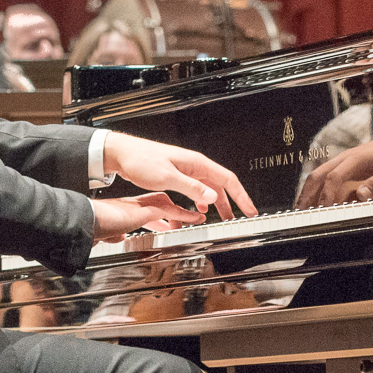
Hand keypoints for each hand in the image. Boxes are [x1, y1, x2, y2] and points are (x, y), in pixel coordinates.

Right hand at [91, 192, 205, 241]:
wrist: (87, 220)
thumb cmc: (92, 226)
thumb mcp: (107, 233)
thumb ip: (115, 235)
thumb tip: (119, 238)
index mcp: (125, 209)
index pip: (145, 209)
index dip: (157, 217)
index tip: (164, 224)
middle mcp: (134, 204)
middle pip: (159, 202)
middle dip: (172, 211)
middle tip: (181, 221)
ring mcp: (141, 206)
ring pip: (168, 203)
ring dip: (182, 212)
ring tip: (195, 219)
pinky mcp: (146, 210)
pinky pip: (171, 211)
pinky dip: (185, 215)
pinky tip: (195, 219)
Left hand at [100, 132, 253, 219]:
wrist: (122, 153)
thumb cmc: (141, 160)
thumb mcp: (167, 177)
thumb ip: (191, 188)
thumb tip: (213, 197)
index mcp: (196, 164)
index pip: (227, 180)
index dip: (241, 196)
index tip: (249, 210)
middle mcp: (194, 165)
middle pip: (220, 185)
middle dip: (232, 202)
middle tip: (240, 218)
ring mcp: (186, 170)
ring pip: (209, 188)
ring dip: (217, 203)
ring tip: (222, 218)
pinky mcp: (177, 175)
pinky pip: (196, 189)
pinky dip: (202, 200)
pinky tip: (200, 208)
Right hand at [295, 126, 372, 207]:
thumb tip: (360, 196)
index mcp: (356, 158)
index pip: (333, 177)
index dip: (327, 194)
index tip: (324, 210)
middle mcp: (344, 159)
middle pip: (318, 175)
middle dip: (307, 194)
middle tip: (301, 213)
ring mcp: (342, 163)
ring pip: (318, 176)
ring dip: (308, 193)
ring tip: (301, 211)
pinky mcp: (344, 169)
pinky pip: (326, 180)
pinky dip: (317, 192)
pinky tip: (314, 204)